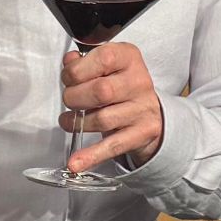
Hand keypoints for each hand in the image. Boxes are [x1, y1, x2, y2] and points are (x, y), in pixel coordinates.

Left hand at [58, 43, 162, 171]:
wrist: (151, 111)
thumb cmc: (122, 86)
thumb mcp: (108, 66)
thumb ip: (86, 61)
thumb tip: (70, 62)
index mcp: (129, 58)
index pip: (103, 58)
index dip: (77, 70)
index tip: (69, 78)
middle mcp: (139, 82)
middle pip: (101, 91)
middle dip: (74, 97)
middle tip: (69, 100)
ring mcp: (142, 110)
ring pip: (103, 119)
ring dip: (78, 123)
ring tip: (69, 121)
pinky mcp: (141, 134)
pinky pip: (112, 146)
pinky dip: (91, 156)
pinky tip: (76, 162)